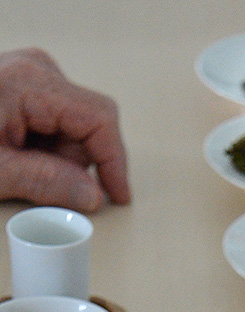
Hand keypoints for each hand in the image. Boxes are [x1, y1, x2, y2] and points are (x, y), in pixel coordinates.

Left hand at [0, 47, 129, 210]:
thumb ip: (47, 183)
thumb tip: (91, 196)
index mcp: (32, 83)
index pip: (99, 120)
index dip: (114, 162)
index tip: (117, 196)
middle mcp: (37, 70)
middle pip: (87, 126)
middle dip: (74, 164)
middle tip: (38, 183)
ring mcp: (30, 75)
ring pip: (71, 128)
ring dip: (56, 159)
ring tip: (16, 168)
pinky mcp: (23, 87)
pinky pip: (53, 123)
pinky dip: (43, 150)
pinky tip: (16, 156)